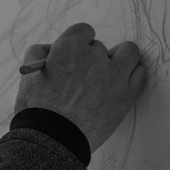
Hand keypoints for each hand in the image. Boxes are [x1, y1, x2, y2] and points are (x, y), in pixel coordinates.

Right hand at [15, 23, 148, 153]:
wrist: (53, 138)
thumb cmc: (37, 109)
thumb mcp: (29, 74)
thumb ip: (41, 53)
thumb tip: (54, 48)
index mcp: (68, 48)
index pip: (83, 31)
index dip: (79, 43)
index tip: (76, 56)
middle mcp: (93, 56)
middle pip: (100, 47)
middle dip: (94, 58)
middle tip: (85, 76)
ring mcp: (113, 74)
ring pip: (128, 51)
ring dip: (121, 58)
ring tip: (113, 72)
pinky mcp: (127, 94)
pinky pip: (140, 72)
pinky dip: (133, 74)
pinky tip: (123, 82)